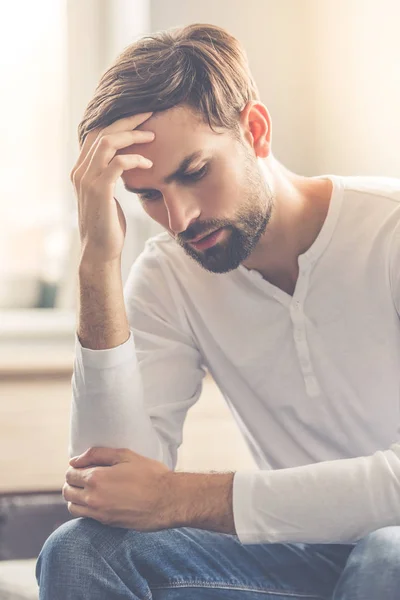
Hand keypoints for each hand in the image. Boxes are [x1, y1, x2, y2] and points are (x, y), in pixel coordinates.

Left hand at [63, 447, 172, 529]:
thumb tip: (75, 460)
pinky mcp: (107, 523)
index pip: (70, 474)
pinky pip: (85, 517)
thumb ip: (97, 454)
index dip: (75, 468)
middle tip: (84, 476)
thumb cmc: (150, 474)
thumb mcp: (125, 455)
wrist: (168, 499)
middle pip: (68, 491)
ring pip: (73, 506)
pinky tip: (98, 500)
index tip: (83, 466)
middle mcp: (93, 497)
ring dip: (76, 496)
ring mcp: (99, 513)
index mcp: (96, 478)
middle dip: (72, 482)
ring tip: (89, 489)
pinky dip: (85, 508)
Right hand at [70, 112, 154, 263]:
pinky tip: (150, 164)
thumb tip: (123, 163)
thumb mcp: (107, 195)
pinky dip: (135, 159)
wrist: (100, 250)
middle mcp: (80, 171)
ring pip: (108, 143)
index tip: (140, 115)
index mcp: (81, 169)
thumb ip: (110, 176)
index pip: (97, 134)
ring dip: (133, 136)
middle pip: (102, 131)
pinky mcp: (99, 190)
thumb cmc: (108, 224)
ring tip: (152, 136)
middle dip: (127, 120)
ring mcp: (87, 180)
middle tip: (149, 113)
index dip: (118, 121)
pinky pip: (118, 164)